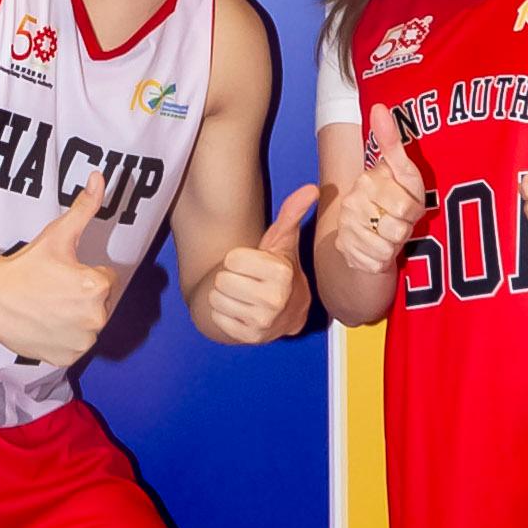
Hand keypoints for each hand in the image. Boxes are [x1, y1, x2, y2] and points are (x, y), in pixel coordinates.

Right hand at [0, 180, 117, 365]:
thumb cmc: (25, 266)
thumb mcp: (58, 234)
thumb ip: (85, 207)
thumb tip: (99, 177)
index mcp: (97, 287)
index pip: (107, 278)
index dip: (86, 273)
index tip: (64, 273)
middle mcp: (95, 318)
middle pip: (100, 303)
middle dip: (83, 295)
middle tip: (54, 288)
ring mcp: (81, 341)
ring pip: (89, 324)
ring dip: (76, 317)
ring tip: (49, 305)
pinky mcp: (68, 357)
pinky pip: (76, 345)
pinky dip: (65, 337)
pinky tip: (46, 323)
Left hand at [206, 186, 314, 342]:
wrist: (283, 311)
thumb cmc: (278, 270)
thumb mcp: (284, 242)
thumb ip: (292, 214)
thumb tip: (312, 188)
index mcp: (282, 274)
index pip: (233, 259)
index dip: (240, 259)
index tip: (254, 264)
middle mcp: (274, 301)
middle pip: (222, 279)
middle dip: (231, 277)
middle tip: (247, 280)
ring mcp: (261, 323)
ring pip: (216, 298)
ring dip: (225, 295)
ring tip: (243, 294)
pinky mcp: (248, 338)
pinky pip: (216, 318)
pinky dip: (224, 313)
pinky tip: (240, 310)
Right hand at [329, 103, 427, 275]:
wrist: (374, 234)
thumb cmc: (396, 199)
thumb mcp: (403, 172)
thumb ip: (392, 142)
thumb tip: (379, 106)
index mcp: (364, 182)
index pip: (404, 206)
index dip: (414, 209)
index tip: (407, 204)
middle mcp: (350, 204)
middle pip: (396, 228)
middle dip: (405, 228)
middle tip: (400, 221)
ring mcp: (346, 230)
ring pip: (387, 247)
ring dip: (395, 245)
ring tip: (390, 234)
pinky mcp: (347, 253)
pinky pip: (377, 263)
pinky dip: (383, 260)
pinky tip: (380, 250)